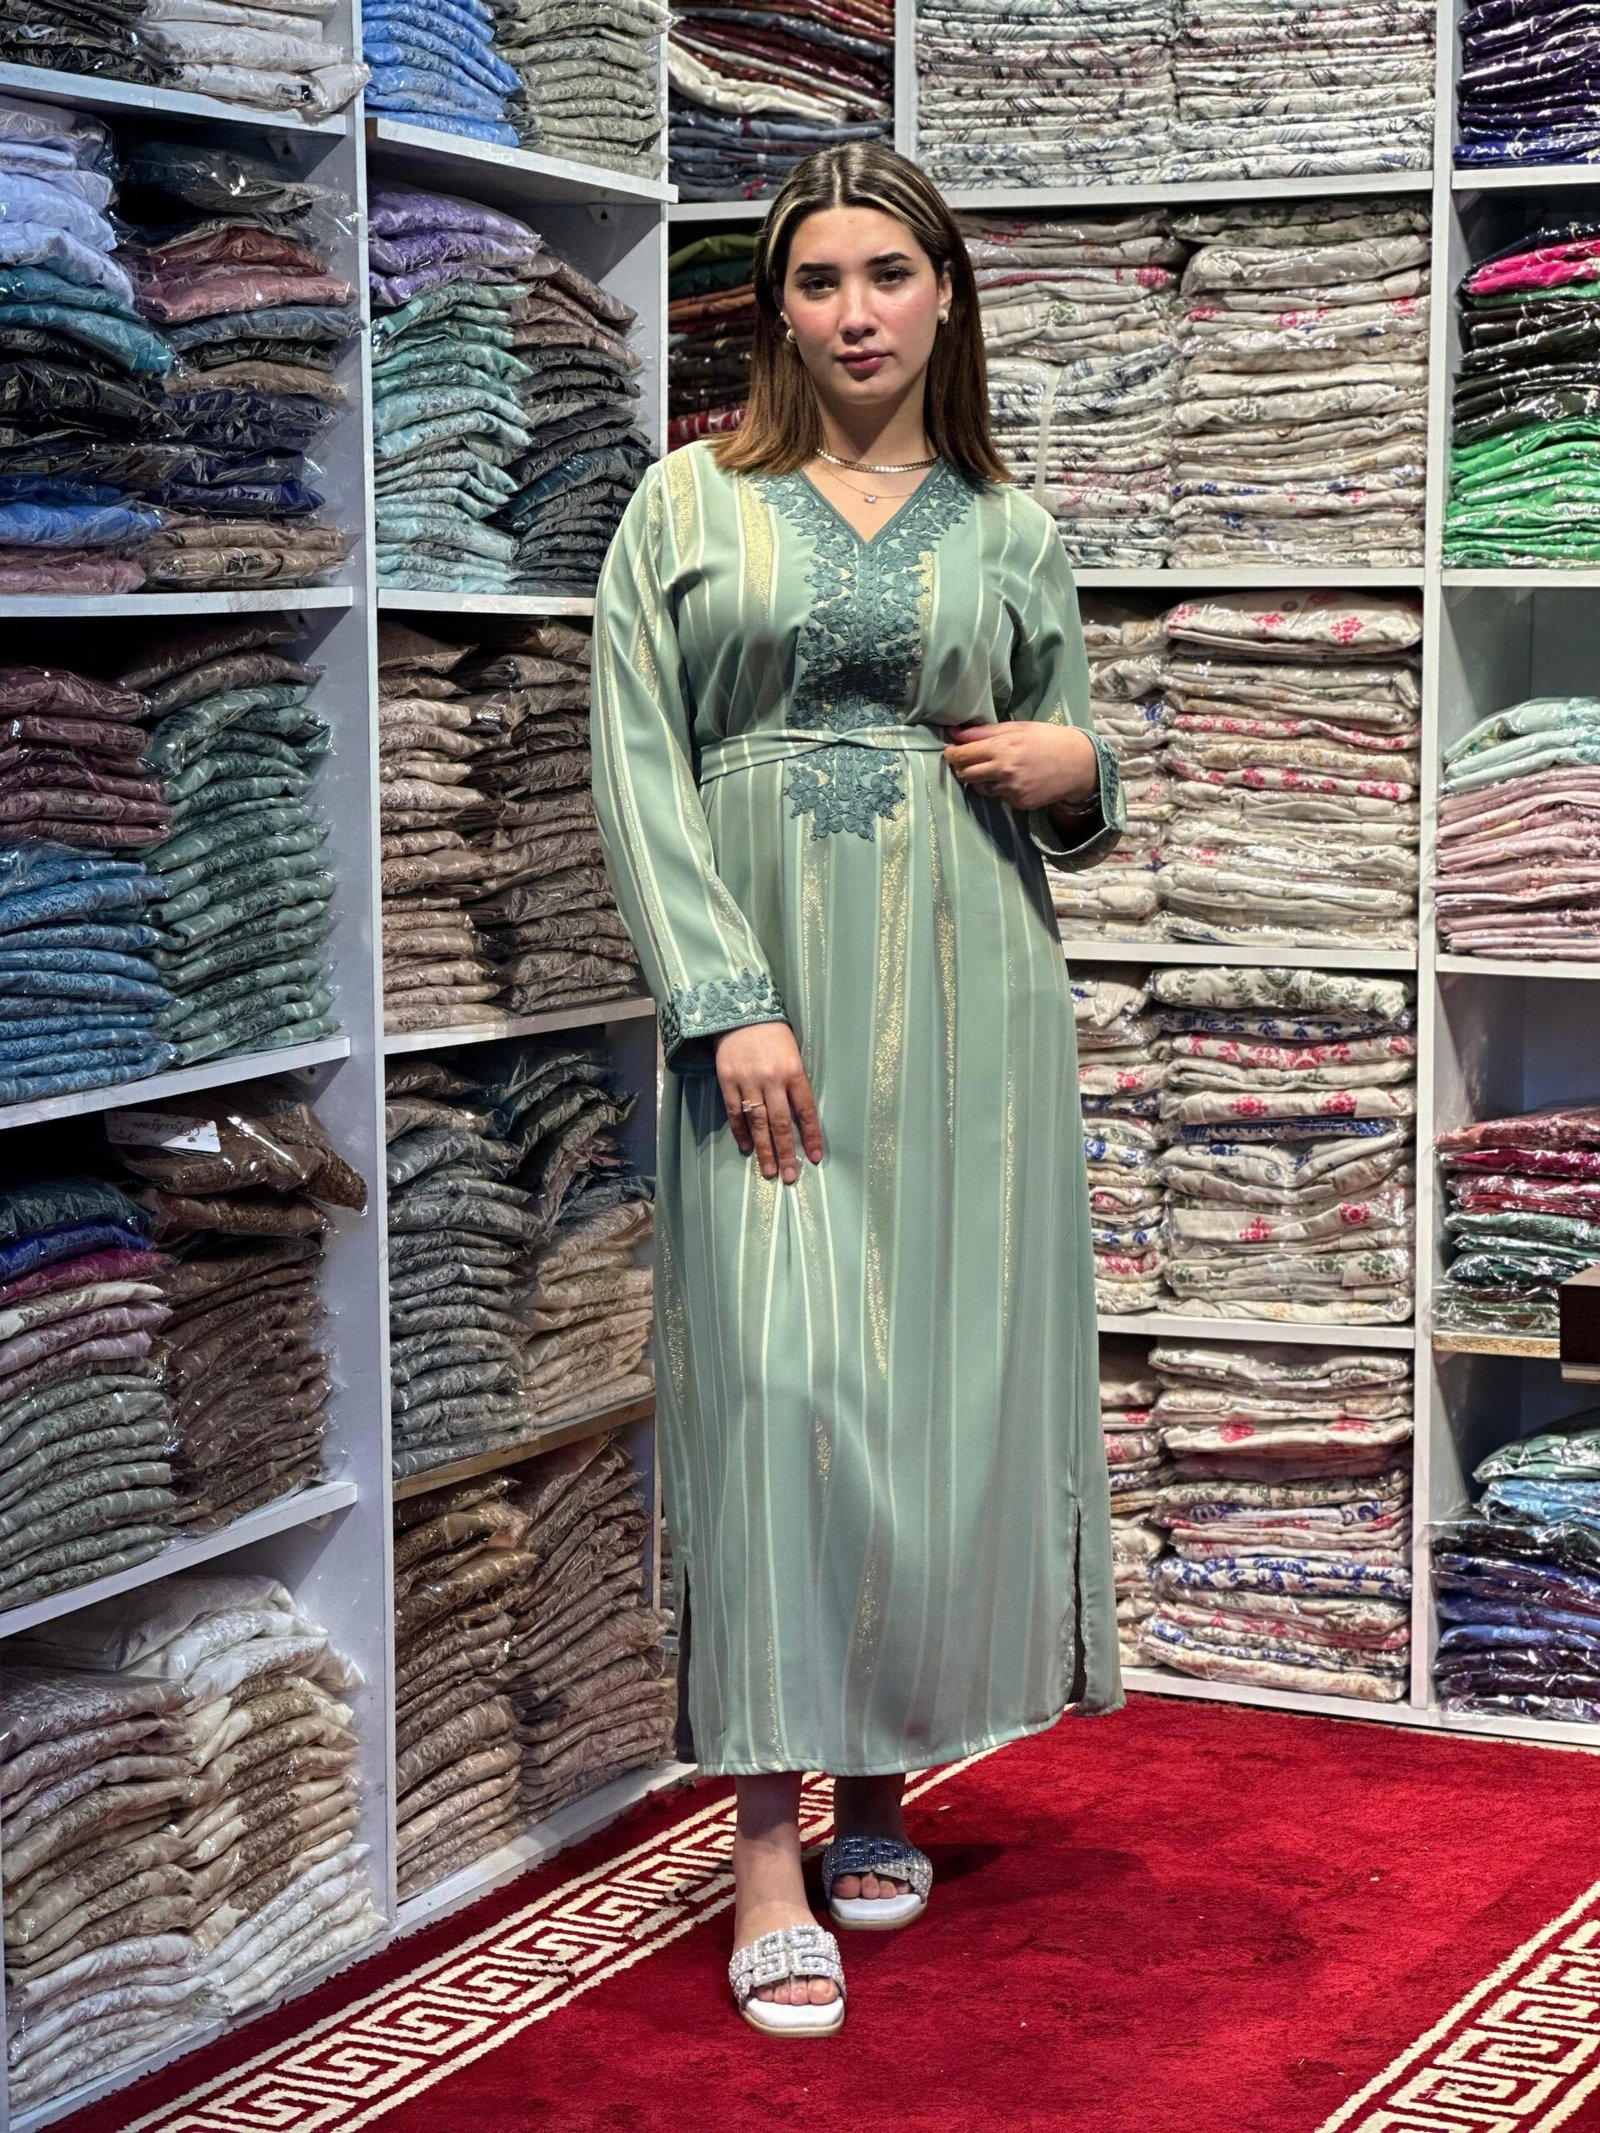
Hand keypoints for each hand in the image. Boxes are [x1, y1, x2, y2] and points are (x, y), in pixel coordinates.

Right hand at [713, 1021, 823, 1184]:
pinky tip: (747, 1147)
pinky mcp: (727, 1080)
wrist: (739, 1010)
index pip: (806, 1111)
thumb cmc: (772, 1033)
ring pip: (759, 1123)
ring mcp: (748, 1081)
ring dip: (764, 1150)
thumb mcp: (792, 1053)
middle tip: (790, 1177)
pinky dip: (741, 1131)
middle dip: (787, 1153)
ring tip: (769, 1171)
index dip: (811, 1136)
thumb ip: (794, 1083)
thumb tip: (798, 1117)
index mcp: (794, 1071)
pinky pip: (736, 1112)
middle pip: (781, 1123)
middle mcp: (772, 1079)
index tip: (814, 1158)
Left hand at [941, 721, 1099, 812]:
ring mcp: (1011, 790)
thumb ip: (983, 732)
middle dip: (961, 768)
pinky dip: (1000, 788)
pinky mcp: (1018, 802)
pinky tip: (1015, 778)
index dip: (952, 754)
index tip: (951, 751)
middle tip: (968, 761)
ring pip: (980, 787)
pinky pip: (998, 796)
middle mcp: (1003, 771)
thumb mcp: (1016, 728)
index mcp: (1001, 748)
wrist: (1077, 763)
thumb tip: (953, 732)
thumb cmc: (1046, 739)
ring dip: (982, 779)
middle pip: (964, 774)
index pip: (961, 756)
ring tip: (999, 768)